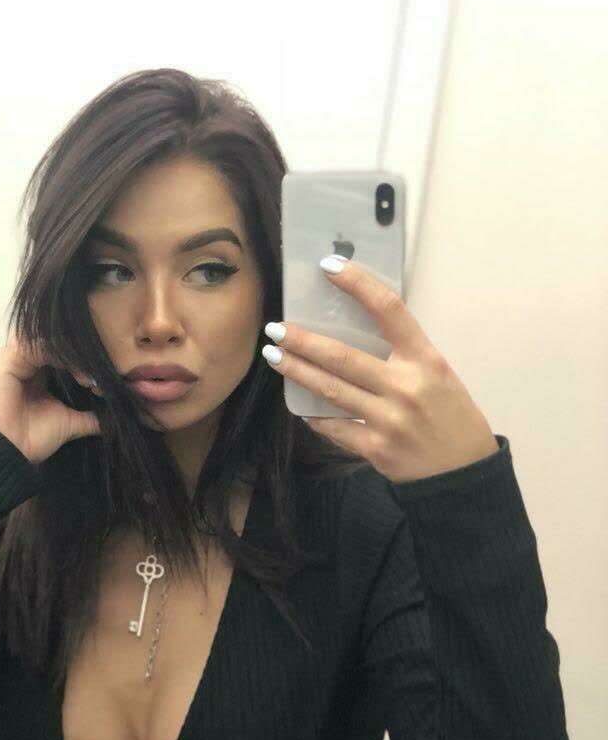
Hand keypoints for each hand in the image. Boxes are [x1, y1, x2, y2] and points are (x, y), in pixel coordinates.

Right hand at [0, 330, 100, 464]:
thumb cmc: (33, 437)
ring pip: (52, 342)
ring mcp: (18, 356)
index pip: (68, 353)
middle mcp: (29, 360)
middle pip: (61, 344)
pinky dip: (59, 354)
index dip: (88, 362)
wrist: (8, 450)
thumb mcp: (71, 422)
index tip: (107, 380)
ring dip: (74, 356)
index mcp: (41, 371)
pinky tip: (75, 371)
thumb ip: (92, 416)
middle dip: (84, 357)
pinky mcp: (9, 357)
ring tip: (89, 376)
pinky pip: (37, 345)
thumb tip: (118, 417)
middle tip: (101, 376)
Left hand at [262, 258, 499, 483]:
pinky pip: (335, 427)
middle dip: (303, 341)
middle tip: (276, 328)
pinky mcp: (376, 448)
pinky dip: (316, 416)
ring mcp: (389, 419)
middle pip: (343, 356)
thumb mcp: (438, 375)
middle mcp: (406, 386)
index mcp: (426, 360)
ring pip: (331, 390)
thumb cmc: (451, 417)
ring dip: (297, 372)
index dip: (357, 284)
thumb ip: (403, 356)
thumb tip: (357, 332)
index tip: (329, 267)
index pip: (389, 310)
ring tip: (274, 357)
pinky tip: (301, 406)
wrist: (463, 472)